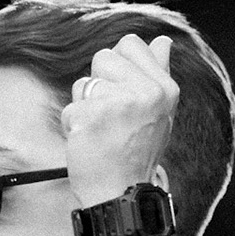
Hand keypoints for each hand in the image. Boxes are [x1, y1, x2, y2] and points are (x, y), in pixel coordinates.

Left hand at [60, 34, 178, 206]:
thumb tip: (162, 41)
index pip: (130, 44)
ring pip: (83, 83)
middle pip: (103, 57)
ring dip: (85, 107)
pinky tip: (90, 143)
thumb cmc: (136, 154)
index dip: (118, 66)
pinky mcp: (91, 116)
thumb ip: (158, 73)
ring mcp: (118, 103)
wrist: (122, 195)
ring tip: (102, 132)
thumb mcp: (159, 113)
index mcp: (164, 88)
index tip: (123, 94)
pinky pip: (70, 108)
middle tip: (112, 118)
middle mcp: (145, 92)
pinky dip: (74, 128)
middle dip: (100, 85)